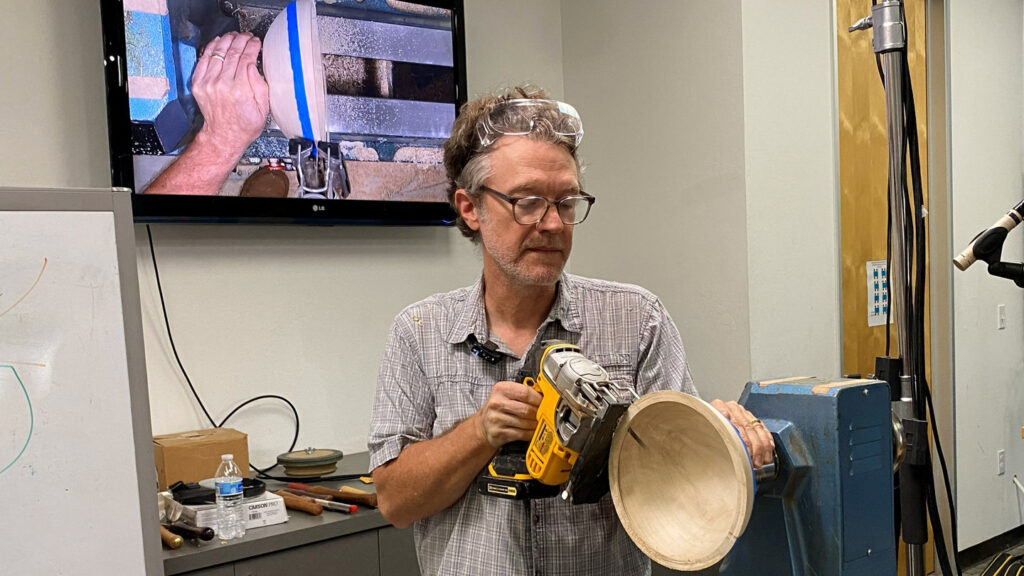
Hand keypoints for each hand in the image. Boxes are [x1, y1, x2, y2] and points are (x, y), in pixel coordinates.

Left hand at [191, 32, 270, 158]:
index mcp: (240, 90)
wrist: (224, 136)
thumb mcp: (263, 108)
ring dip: (227, 40)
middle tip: (248, 37)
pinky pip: (204, 59)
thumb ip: (260, 85)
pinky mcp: (199, 83)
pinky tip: (218, 42)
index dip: (253, 47)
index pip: (247, 58)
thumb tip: (254, 65)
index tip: (257, 43)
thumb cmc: (244, 125)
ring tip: (235, 36)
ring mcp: (208, 83)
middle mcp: (222, 84)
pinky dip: (211, 48)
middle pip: (232, 52)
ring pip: (218, 52)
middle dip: (242, 41)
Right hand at [475, 381, 541, 447]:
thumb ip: (523, 392)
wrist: (483, 425)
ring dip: (535, 424)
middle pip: (526, 409)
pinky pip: (521, 434)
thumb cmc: (498, 408)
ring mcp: (496, 419)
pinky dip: (530, 433)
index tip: (545, 402)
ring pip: (525, 423)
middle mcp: (496, 403)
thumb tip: (544, 396)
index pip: (525, 392)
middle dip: (538, 413)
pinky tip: (532, 431)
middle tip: (543, 414)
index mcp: (500, 390)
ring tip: (538, 422)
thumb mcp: (506, 395)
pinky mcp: (498, 433)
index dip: (538, 398)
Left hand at [710, 399, 775, 467]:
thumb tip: (717, 455)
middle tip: (755, 462)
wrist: (704, 421)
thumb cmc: (704, 430)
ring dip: (762, 447)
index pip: (733, 423)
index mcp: (718, 407)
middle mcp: (731, 407)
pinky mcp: (750, 416)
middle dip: (754, 447)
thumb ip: (709, 439)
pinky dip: (767, 440)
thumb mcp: (702, 433)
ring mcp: (742, 411)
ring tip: (762, 461)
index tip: (744, 454)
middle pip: (747, 427)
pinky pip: (763, 428)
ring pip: (757, 428)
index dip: (742, 441)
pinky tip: (769, 450)